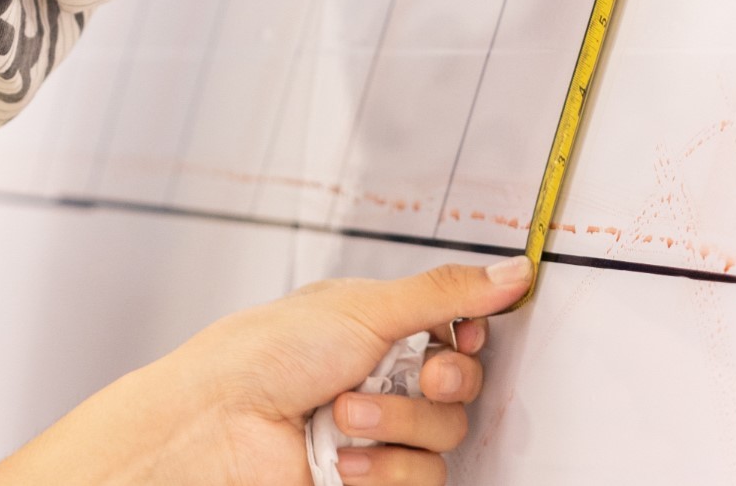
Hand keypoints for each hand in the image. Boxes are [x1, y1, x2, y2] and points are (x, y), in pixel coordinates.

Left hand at [124, 261, 518, 485]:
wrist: (221, 422)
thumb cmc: (268, 353)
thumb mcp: (364, 308)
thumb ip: (446, 294)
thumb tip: (515, 269)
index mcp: (377, 325)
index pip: (458, 333)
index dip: (470, 340)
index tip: (464, 337)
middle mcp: (382, 375)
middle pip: (464, 387)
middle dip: (445, 383)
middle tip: (421, 378)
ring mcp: (378, 427)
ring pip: (446, 436)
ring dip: (398, 425)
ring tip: (344, 414)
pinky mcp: (373, 474)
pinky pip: (423, 478)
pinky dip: (385, 469)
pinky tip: (345, 457)